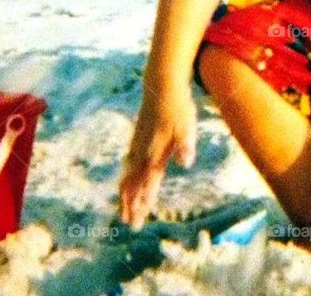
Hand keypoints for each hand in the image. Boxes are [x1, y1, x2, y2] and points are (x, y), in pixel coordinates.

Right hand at [117, 84, 196, 230]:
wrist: (162, 85)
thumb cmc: (178, 108)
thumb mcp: (187, 126)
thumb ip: (186, 145)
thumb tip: (186, 163)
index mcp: (156, 152)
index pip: (147, 182)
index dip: (142, 201)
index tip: (137, 219)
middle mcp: (143, 152)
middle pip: (134, 183)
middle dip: (131, 205)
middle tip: (130, 224)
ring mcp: (138, 145)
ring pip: (128, 175)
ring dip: (126, 195)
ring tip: (123, 212)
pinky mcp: (136, 139)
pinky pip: (127, 165)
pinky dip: (125, 179)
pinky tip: (124, 184)